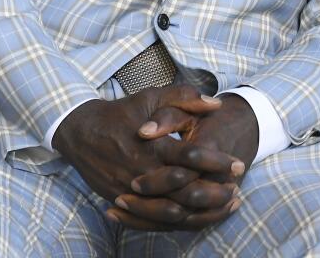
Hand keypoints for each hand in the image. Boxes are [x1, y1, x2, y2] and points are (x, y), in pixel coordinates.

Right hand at [52, 86, 238, 228]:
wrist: (81, 132)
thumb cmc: (122, 113)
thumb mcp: (152, 97)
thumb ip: (185, 97)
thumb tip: (216, 104)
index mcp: (151, 145)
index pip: (191, 157)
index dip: (217, 162)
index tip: (238, 164)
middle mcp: (141, 172)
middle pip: (184, 192)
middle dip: (215, 192)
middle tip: (236, 188)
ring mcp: (130, 192)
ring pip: (171, 213)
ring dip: (202, 213)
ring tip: (225, 206)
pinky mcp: (122, 202)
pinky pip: (153, 221)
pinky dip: (178, 222)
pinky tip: (198, 217)